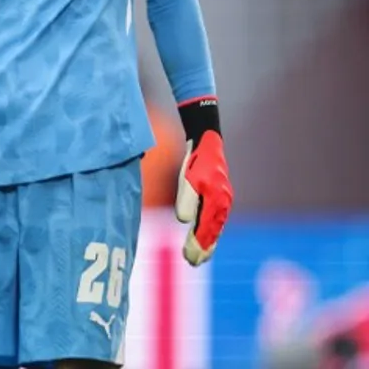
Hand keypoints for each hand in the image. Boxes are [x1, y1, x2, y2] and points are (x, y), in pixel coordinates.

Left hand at [175, 130, 232, 265]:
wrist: (208, 144)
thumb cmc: (198, 163)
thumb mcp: (189, 180)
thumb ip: (188, 201)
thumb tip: (185, 221)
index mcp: (216, 203)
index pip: (205, 230)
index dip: (198, 245)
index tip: (190, 259)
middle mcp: (222, 205)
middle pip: (212, 232)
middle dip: (203, 249)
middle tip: (192, 263)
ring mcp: (222, 202)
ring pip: (215, 228)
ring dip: (208, 243)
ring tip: (199, 257)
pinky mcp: (219, 197)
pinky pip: (215, 220)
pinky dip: (211, 232)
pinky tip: (207, 239)